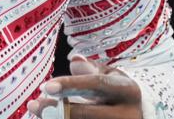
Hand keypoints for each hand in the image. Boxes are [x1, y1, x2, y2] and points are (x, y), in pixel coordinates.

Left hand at [26, 56, 141, 118]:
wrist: (139, 114)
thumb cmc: (117, 92)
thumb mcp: (109, 76)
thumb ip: (90, 69)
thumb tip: (74, 61)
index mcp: (128, 90)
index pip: (97, 84)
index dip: (71, 85)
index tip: (47, 86)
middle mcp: (128, 113)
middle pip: (89, 114)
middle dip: (58, 110)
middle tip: (34, 104)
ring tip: (38, 111)